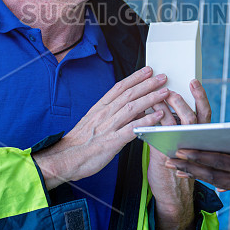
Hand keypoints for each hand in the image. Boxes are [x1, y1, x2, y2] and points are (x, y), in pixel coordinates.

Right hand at [33, 66, 169, 188]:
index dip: (135, 77)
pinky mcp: (112, 141)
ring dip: (150, 98)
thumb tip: (125, 107)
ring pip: (132, 107)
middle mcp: (104, 113)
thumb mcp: (92, 122)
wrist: (65, 159)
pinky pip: (132, 128)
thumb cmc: (78, 143)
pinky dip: (146, 121)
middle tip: (162, 77)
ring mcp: (108, 126)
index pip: (120, 87)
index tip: (147, 71)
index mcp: (99, 108)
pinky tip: (157, 116)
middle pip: (129, 94)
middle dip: (147, 84)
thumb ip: (108, 113)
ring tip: (164, 92)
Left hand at [148, 79, 211, 229]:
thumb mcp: (182, 139)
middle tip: (169, 91)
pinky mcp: (166, 156)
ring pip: (177, 126)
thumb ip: (180, 122)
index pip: (205, 111)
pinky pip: (160, 135)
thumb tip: (167, 97)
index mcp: (201, 133)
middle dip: (180, 102)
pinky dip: (153, 122)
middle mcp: (196, 140)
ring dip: (165, 110)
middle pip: (192, 117)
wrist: (171, 190)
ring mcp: (182, 149)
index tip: (193, 81)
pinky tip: (145, 113)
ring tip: (155, 98)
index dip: (200, 96)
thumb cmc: (176, 159)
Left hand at [168, 136, 229, 211]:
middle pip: (213, 173)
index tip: (181, 151)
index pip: (222, 162)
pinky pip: (228, 183)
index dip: (200, 156)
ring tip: (177, 168)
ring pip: (218, 180)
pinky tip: (206, 177)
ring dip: (196, 174)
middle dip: (189, 167)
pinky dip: (212, 178)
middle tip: (167, 161)